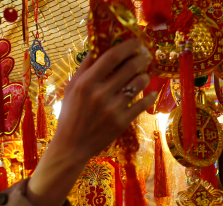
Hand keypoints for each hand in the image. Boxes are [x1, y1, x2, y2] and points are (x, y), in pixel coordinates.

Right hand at [49, 39, 157, 162]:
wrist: (71, 146)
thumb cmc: (70, 115)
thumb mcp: (71, 88)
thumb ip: (85, 68)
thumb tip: (98, 46)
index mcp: (86, 83)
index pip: (111, 57)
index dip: (127, 46)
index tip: (135, 42)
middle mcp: (100, 94)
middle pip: (129, 67)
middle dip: (141, 58)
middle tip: (145, 55)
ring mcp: (112, 109)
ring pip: (138, 84)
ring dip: (145, 76)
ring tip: (145, 74)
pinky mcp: (121, 122)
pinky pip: (142, 104)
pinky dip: (150, 96)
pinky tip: (152, 92)